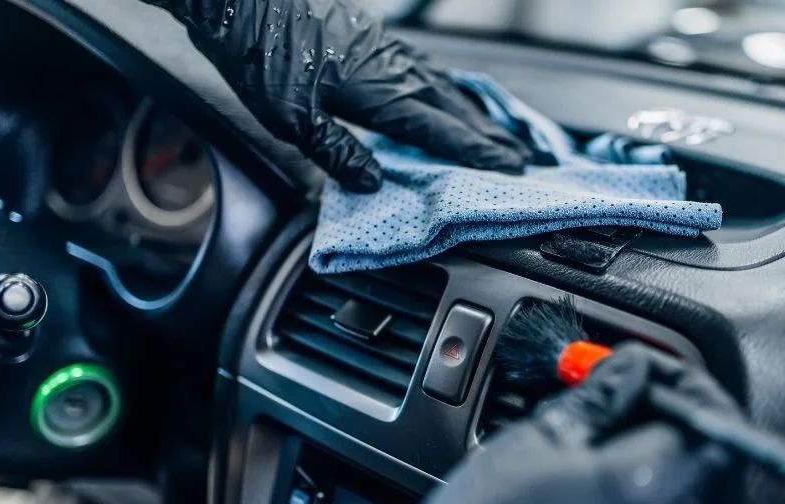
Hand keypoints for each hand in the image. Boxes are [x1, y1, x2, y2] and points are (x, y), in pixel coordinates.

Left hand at [144, 0, 530, 191]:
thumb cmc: (262, 56)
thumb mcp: (292, 119)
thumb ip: (338, 151)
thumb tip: (373, 182)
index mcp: (380, 92)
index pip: (440, 130)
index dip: (477, 152)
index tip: (510, 168)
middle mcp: (393, 69)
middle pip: (454, 108)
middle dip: (489, 137)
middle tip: (523, 159)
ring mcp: (386, 50)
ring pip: (443, 87)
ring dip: (474, 114)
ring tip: (498, 134)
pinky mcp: (374, 40)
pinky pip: (425, 70)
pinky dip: (447, 89)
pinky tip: (448, 94)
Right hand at [325, 342, 739, 503]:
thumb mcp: (534, 440)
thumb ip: (598, 399)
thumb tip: (630, 369)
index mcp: (638, 487)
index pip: (707, 422)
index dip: (687, 388)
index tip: (656, 375)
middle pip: (690, 462)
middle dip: (657, 427)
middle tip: (610, 409)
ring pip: (669, 502)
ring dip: (639, 470)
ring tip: (580, 462)